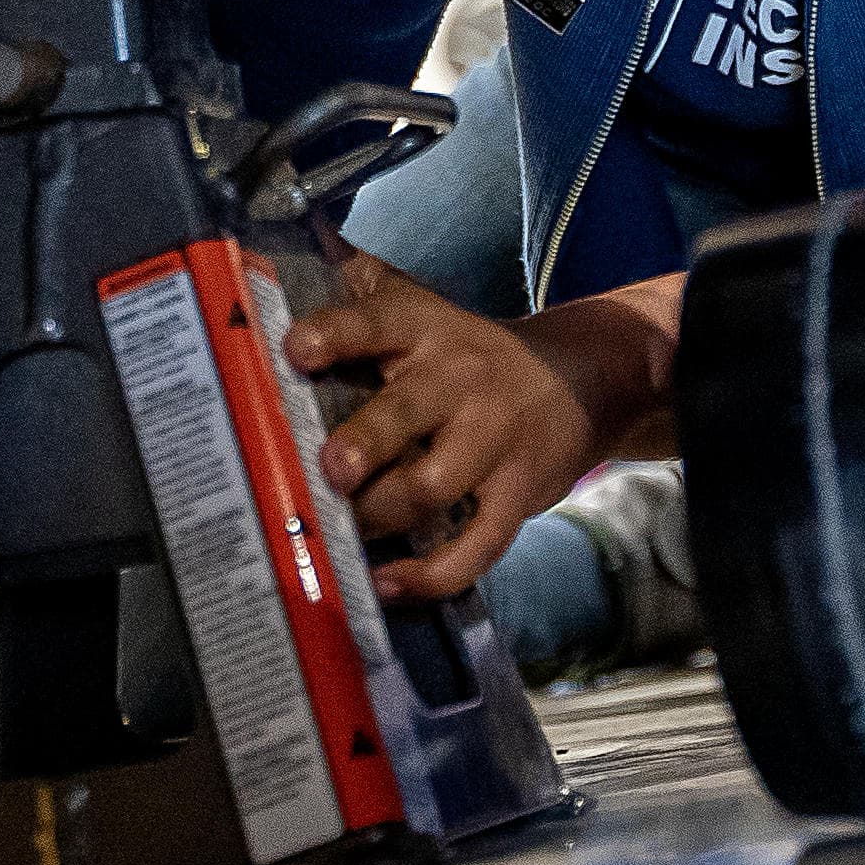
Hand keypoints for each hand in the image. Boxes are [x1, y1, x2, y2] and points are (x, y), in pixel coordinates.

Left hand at [281, 249, 633, 600]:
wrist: (581, 380)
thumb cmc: (473, 356)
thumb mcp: (428, 314)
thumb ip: (365, 299)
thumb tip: (282, 280)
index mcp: (426, 331)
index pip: (376, 323)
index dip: (335, 335)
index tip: (296, 350)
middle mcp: (459, 381)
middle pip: (406, 412)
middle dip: (365, 443)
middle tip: (330, 470)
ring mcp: (492, 440)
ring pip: (432, 485)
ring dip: (379, 515)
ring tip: (341, 531)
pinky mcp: (517, 494)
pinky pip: (477, 546)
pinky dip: (431, 576)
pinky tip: (387, 583)